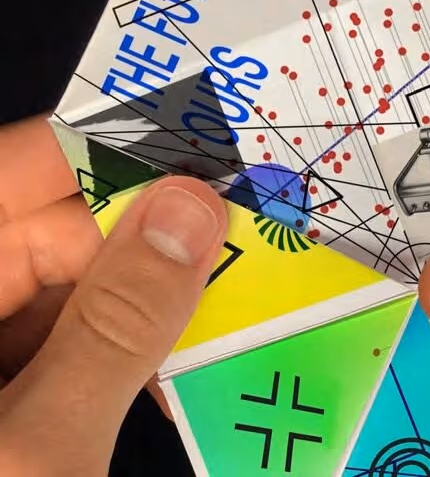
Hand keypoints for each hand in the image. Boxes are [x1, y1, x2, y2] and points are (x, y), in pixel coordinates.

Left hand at [0, 117, 226, 474]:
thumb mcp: (37, 450)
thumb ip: (121, 323)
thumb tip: (190, 212)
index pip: (29, 170)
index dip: (119, 148)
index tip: (206, 146)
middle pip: (63, 225)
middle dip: (156, 226)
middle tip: (244, 226)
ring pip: (80, 280)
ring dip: (156, 285)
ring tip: (230, 285)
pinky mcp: (9, 381)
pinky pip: (79, 331)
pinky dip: (134, 335)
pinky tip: (181, 346)